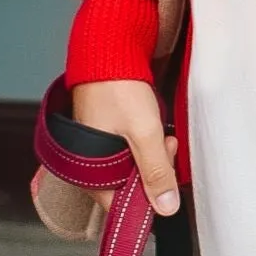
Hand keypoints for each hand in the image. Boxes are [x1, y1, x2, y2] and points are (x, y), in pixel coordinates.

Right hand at [32, 75, 177, 234]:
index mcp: (88, 171)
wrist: (108, 48)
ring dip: (153, 156)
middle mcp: (89, 165)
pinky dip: (146, 144)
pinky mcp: (107, 135)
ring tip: (162, 135)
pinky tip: (153, 129)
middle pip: (129, 188)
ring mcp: (97, 149)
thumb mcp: (144, 132)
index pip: (121, 206)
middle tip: (166, 146)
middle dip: (154, 172)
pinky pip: (130, 151)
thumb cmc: (117, 87)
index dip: (147, 198)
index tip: (166, 181)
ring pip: (133, 168)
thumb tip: (166, 208)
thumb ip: (155, 171)